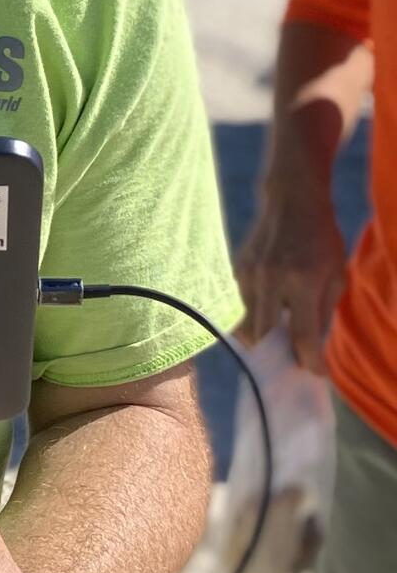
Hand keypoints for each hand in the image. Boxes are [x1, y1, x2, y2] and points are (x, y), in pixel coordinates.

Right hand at [235, 177, 346, 371]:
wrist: (291, 200)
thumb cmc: (321, 238)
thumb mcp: (335, 275)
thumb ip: (323, 313)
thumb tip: (312, 350)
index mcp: (303, 281)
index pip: (302, 336)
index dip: (310, 361)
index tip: (316, 372)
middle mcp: (271, 279)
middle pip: (264, 337)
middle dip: (278, 354)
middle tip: (292, 358)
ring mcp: (249, 273)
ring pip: (248, 324)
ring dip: (264, 332)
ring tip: (280, 327)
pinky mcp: (237, 269)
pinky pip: (243, 304)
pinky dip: (256, 311)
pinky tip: (271, 301)